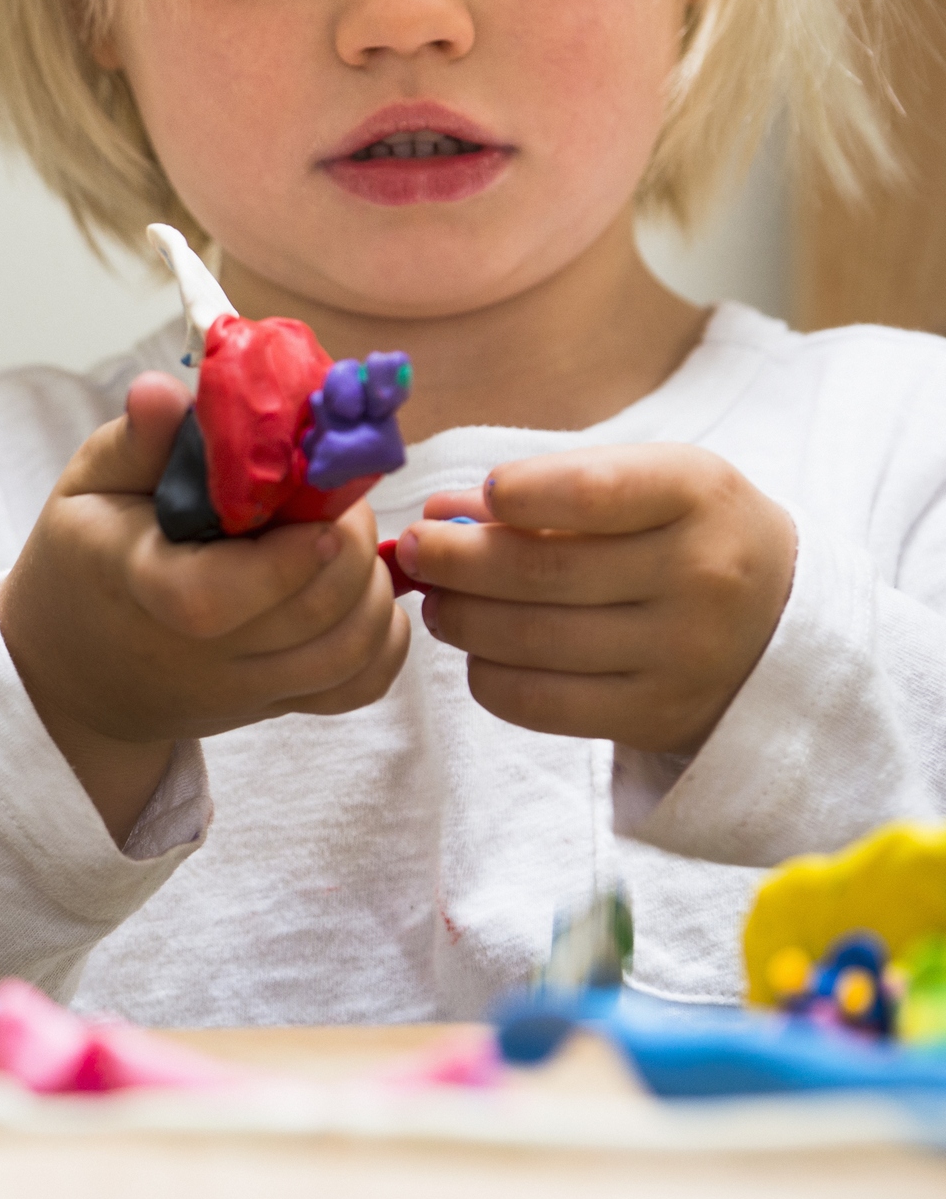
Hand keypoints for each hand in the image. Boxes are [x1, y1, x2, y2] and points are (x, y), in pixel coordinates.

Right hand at [0, 373, 412, 833]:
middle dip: (350, 541)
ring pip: (347, 648)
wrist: (77, 673)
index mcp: (143, 587)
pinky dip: (384, 640)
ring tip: (346, 539)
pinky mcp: (276, 702)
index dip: (284, 564)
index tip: (324, 521)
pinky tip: (366, 596)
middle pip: (310, 614)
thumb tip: (164, 392)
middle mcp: (200, 650)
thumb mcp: (87, 490)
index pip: (214, 599)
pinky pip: (357, 686)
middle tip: (334, 496)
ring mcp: (244, 686)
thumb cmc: (85, 563)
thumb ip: (133, 443)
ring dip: (372, 585)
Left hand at [396, 445, 795, 756]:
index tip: (480, 494)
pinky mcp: (654, 714)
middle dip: (454, 559)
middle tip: (416, 549)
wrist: (783, 623)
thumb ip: (553, 484)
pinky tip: (479, 651)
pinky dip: (488, 674)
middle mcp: (699, 576)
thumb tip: (443, 510)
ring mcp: (681, 654)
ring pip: (531, 639)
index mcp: (697, 496)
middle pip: (542, 571)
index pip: (592, 490)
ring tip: (438, 599)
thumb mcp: (650, 484)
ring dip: (461, 617)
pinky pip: (540, 701)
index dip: (518, 492)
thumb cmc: (688, 533)